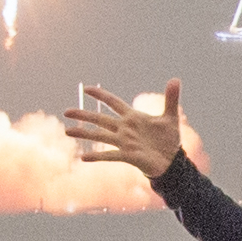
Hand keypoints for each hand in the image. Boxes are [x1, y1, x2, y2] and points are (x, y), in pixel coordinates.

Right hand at [66, 78, 189, 177]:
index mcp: (132, 117)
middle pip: (100, 119)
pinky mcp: (127, 155)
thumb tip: (175, 79)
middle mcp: (124, 129)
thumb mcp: (171, 117)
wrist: (172, 161)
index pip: (113, 103)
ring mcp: (124, 142)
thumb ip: (171, 98)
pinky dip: (97, 156)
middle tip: (66, 111)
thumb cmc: (169, 139)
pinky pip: (109, 155)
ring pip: (100, 135)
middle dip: (83, 115)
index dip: (101, 95)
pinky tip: (83, 157)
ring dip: (84, 133)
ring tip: (67, 132)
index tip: (86, 89)